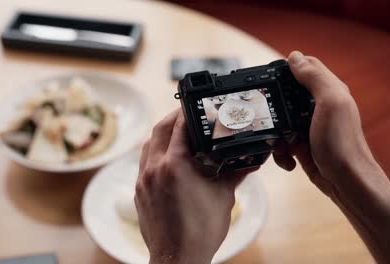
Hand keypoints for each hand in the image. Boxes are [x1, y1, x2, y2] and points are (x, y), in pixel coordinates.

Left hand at [135, 110, 253, 263]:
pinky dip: (154, 151)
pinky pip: (143, 161)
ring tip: (177, 131)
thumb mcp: (223, 197)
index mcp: (174, 165)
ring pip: (148, 144)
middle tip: (186, 112)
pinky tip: (167, 156)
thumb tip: (250, 161)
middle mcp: (154, 168)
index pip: (179, 126)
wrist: (177, 257)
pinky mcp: (139, 191)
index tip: (196, 105)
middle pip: (159, 129)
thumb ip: (235, 173)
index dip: (188, 112)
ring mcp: (143, 180)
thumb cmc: (200, 231)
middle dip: (172, 117)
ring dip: (161, 133)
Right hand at [275, 52, 389, 263]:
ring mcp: (309, 127)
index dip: (287, 68)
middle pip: (286, 95)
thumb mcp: (330, 103)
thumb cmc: (342, 143)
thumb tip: (294, 56)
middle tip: (264, 114)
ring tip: (280, 144)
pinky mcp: (302, 145)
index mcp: (328, 90)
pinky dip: (280, 152)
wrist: (346, 182)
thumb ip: (313, 78)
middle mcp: (318, 106)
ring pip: (280, 121)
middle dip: (273, 105)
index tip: (268, 76)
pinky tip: (288, 159)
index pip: (305, 67)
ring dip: (275, 133)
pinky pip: (282, 142)